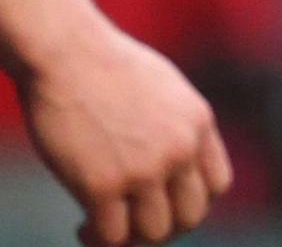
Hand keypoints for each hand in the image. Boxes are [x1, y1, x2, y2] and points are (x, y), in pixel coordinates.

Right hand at [16, 22, 229, 244]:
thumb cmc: (103, 65)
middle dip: (163, 228)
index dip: (191, 203)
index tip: (164, 204)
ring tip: (103, 228)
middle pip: (190, 217)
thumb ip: (175, 126)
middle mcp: (179, 149)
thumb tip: (171, 168)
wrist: (64, 52)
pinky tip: (84, 227)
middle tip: (134, 225)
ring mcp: (143, 170)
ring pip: (153, 233)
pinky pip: (113, 236)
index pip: (217, 186)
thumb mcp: (163, 88)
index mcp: (197, 123)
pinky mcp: (102, 185)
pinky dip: (98, 240)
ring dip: (130, 239)